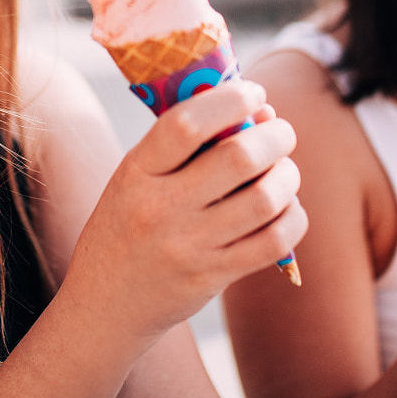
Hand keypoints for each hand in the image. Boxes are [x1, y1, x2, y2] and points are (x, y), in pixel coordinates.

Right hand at [66, 80, 306, 342]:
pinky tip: (284, 208)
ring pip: (266, 200)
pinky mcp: (213, 277)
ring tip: (283, 170)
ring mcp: (188, 247)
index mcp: (135, 173)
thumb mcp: (134, 178)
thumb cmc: (126, 226)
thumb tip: (261, 110)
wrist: (104, 304)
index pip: (187, 124)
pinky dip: (293, 216)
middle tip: (280, 131)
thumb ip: (186, 146)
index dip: (230, 99)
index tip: (253, 93)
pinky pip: (275, 241)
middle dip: (275, 135)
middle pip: (240, 158)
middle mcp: (159, 209)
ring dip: (288, 175)